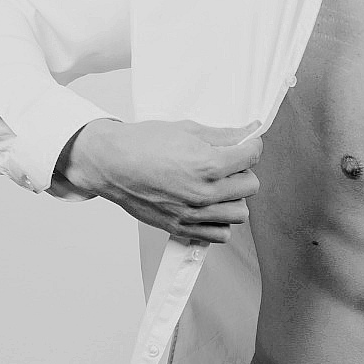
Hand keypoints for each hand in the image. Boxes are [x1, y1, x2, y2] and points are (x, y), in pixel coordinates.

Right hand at [56, 118, 263, 244]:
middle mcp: (204, 192)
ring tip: (218, 186)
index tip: (245, 145)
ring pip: (240, 213)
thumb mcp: (187, 129)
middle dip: (243, 172)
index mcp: (208, 164)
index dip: (250, 146)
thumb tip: (249, 132)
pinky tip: (209, 206)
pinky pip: (221, 234)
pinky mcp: (183, 228)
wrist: (111, 163)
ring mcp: (194, 214)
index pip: (252, 157)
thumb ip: (223, 134)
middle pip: (250, 186)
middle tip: (228, 164)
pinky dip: (220, 221)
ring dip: (234, 198)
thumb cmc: (142, 144)